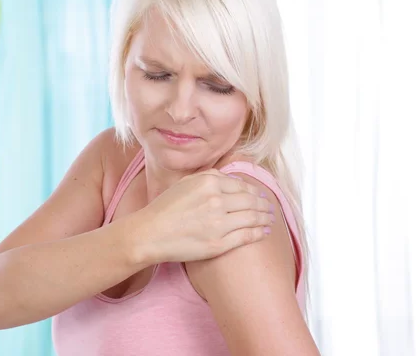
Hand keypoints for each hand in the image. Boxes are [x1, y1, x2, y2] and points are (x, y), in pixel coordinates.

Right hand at [128, 169, 273, 263]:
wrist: (149, 234)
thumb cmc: (165, 208)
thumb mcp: (185, 183)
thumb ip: (209, 176)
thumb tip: (230, 178)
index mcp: (209, 183)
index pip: (242, 186)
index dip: (255, 191)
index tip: (260, 195)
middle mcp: (217, 201)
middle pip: (251, 201)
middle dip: (264, 204)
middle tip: (270, 207)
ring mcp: (219, 223)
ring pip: (252, 218)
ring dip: (265, 218)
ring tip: (270, 219)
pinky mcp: (219, 244)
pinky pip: (246, 236)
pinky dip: (259, 233)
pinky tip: (264, 232)